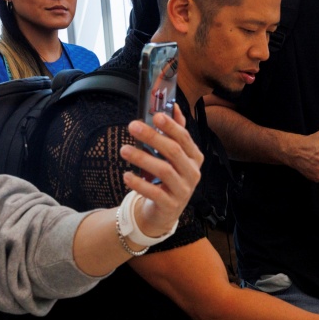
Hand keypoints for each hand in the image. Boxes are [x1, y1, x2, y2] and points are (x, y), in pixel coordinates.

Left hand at [119, 108, 203, 236]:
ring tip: (124, 149)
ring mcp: (183, 190)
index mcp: (195, 158)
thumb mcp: (174, 156)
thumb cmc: (168, 179)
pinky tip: (126, 175)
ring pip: (164, 170)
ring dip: (142, 158)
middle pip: (174, 151)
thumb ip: (175, 132)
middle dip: (153, 137)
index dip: (171, 126)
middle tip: (132, 126)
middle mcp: (192, 173)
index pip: (184, 138)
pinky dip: (139, 183)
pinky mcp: (170, 205)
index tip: (155, 115)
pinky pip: (154, 192)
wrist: (164, 212)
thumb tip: (175, 107)